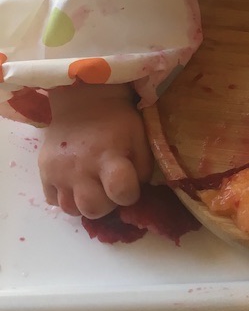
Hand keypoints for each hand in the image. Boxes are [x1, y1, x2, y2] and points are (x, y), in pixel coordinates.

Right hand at [39, 83, 153, 217]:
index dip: (129, 195)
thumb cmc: (117, 121)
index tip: (129, 187)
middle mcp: (81, 167)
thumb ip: (142, 168)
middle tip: (108, 190)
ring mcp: (59, 170)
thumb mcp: (140, 138)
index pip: (121, 191)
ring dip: (84, 203)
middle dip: (106, 205)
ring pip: (70, 209)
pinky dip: (65, 196)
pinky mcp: (44, 170)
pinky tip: (75, 182)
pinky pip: (53, 200)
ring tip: (91, 187)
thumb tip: (136, 192)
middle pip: (92, 209)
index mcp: (109, 155)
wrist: (84, 101)